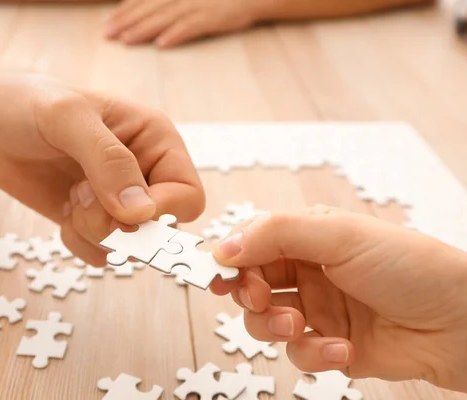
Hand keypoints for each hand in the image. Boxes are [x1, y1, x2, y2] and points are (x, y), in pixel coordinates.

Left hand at [0, 72, 204, 265]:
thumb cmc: (31, 103)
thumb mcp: (68, 117)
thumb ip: (107, 160)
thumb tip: (139, 213)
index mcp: (156, 141)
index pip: (187, 194)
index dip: (162, 211)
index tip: (120, 209)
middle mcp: (145, 173)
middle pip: (162, 228)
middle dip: (119, 225)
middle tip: (83, 197)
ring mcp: (119, 201)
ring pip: (130, 246)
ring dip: (95, 232)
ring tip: (72, 197)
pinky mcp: (93, 220)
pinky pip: (101, 253)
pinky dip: (80, 242)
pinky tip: (64, 210)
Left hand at [105, 0, 260, 46]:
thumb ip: (166, 2)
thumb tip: (144, 11)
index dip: (124, 11)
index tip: (108, 24)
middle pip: (148, 8)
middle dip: (126, 21)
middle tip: (108, 36)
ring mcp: (196, 5)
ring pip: (164, 17)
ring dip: (143, 29)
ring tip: (126, 41)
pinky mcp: (212, 16)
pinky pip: (191, 26)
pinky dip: (176, 34)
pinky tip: (162, 44)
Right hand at [210, 206, 466, 391]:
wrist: (461, 322)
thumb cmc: (411, 266)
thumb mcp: (339, 235)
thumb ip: (276, 235)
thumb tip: (224, 247)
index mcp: (309, 238)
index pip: (253, 245)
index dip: (233, 260)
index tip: (218, 274)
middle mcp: (309, 273)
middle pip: (252, 285)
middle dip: (250, 295)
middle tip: (260, 299)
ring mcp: (319, 311)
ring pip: (267, 322)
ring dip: (276, 327)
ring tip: (298, 326)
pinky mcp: (330, 346)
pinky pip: (299, 354)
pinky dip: (314, 354)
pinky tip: (341, 348)